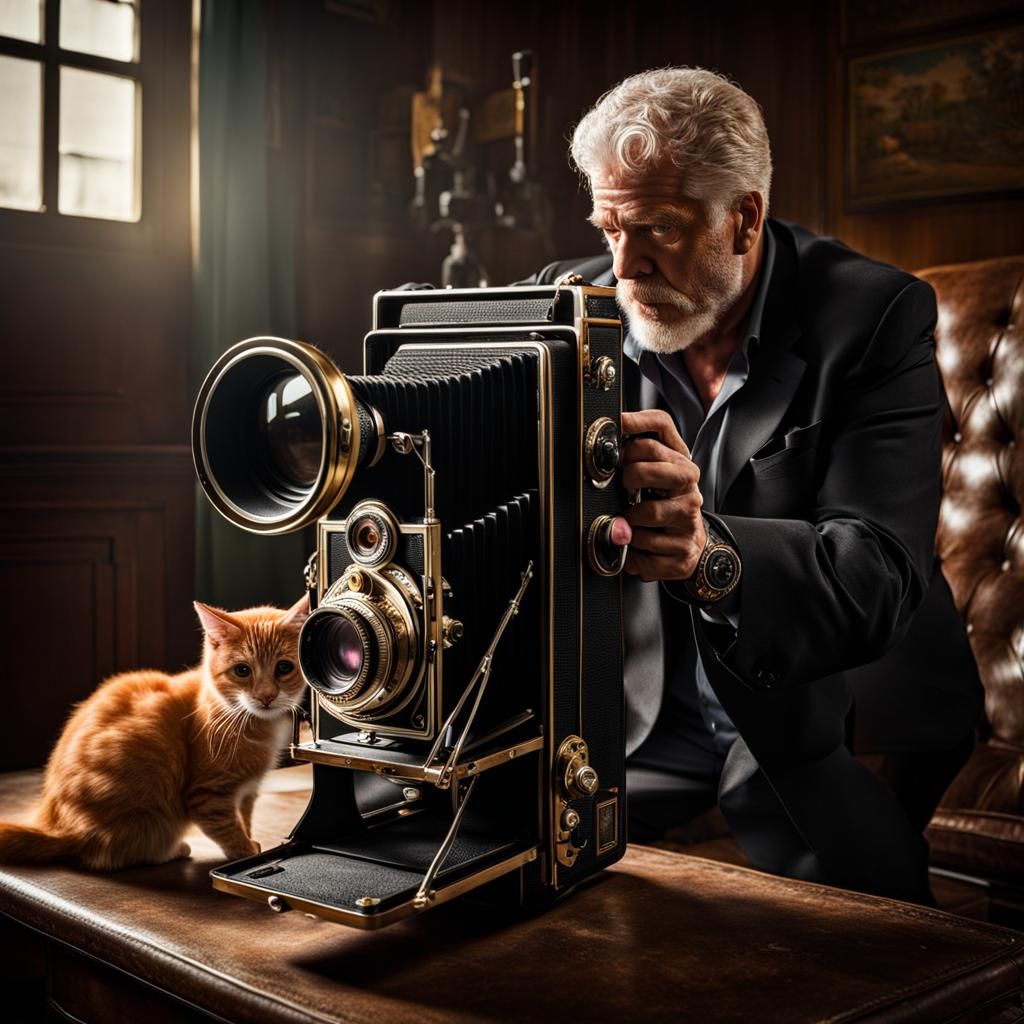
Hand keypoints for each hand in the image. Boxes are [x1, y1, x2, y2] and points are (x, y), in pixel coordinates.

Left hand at [614, 409, 705, 581]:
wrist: (691, 546)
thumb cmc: (667, 505)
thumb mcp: (658, 475)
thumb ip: (638, 453)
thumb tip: (612, 434)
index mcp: (681, 463)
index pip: (660, 428)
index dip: (634, 424)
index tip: (617, 431)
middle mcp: (689, 488)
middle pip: (650, 469)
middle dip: (629, 476)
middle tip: (625, 485)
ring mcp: (688, 520)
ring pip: (646, 514)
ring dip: (628, 521)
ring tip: (630, 521)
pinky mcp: (682, 553)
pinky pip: (644, 551)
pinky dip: (631, 551)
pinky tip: (636, 546)